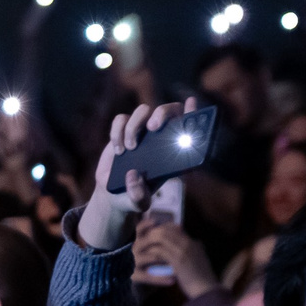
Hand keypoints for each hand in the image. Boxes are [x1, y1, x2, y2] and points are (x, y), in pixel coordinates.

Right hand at [80, 97, 199, 252]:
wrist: (112, 193)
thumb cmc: (133, 196)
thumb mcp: (138, 203)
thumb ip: (139, 197)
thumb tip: (133, 176)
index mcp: (173, 152)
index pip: (188, 127)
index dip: (193, 114)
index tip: (192, 102)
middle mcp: (159, 138)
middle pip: (168, 111)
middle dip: (163, 113)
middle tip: (153, 127)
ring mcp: (141, 132)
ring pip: (143, 110)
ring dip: (135, 126)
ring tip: (129, 148)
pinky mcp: (122, 131)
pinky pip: (121, 119)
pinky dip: (118, 131)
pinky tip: (118, 150)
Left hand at [133, 221, 218, 300]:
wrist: (206, 290)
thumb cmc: (202, 278)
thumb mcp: (199, 259)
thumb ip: (193, 250)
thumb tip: (190, 244)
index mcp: (193, 243)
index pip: (174, 228)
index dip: (161, 229)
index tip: (151, 234)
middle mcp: (188, 243)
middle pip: (166, 230)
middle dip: (152, 233)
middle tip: (142, 239)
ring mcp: (183, 251)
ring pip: (161, 238)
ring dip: (149, 241)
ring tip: (141, 247)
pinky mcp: (178, 261)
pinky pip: (160, 251)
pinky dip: (151, 252)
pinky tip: (146, 256)